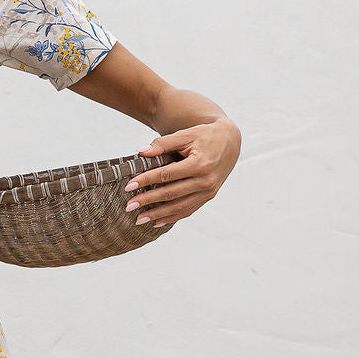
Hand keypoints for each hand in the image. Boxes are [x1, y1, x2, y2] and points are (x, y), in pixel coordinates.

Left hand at [125, 117, 240, 226]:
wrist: (230, 141)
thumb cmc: (205, 136)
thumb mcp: (185, 135)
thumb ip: (163, 143)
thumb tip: (141, 152)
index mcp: (199, 163)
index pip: (166, 175)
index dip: (146, 180)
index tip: (129, 186)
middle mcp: (205, 180)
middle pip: (170, 194)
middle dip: (148, 201)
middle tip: (129, 206)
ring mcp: (208, 191)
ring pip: (179, 206)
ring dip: (158, 215)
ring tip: (139, 219)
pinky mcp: (209, 196)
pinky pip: (188, 210)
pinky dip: (172, 218)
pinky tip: (157, 222)